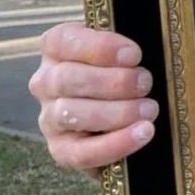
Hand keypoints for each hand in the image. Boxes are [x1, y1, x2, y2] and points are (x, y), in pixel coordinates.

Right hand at [28, 22, 158, 171]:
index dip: (99, 47)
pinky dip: (115, 144)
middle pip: (67, 79)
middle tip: (146, 83)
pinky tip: (142, 133)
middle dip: (113, 82)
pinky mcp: (61, 150)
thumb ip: (123, 48)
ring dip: (116, 113)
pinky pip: (82, 152)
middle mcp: (45, 83)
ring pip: (71, 114)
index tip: (134, 54)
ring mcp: (50, 118)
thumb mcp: (120, 52)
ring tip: (149, 109)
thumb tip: (137, 54)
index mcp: (56, 49)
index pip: (63, 41)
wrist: (120, 115)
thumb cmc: (122, 72)